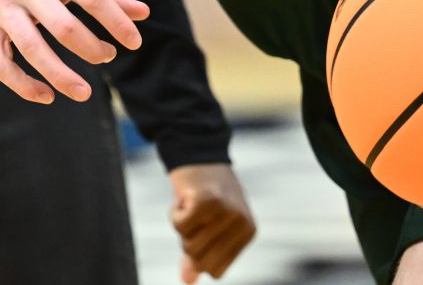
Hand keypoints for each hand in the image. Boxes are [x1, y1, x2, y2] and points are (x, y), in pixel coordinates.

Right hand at [0, 0, 149, 103]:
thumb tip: (143, 15)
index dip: (117, 22)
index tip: (134, 42)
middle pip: (63, 27)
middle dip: (92, 49)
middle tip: (108, 56)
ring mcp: (2, 6)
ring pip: (31, 48)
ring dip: (60, 76)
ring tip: (84, 92)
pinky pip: (0, 64)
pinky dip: (23, 85)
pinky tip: (47, 95)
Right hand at [167, 162, 254, 281]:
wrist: (197, 151)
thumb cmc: (202, 194)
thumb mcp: (205, 227)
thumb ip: (198, 255)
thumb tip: (188, 281)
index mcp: (247, 232)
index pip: (216, 271)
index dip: (200, 254)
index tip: (203, 228)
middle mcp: (241, 223)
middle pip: (201, 261)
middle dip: (189, 241)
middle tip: (195, 214)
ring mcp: (226, 212)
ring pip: (189, 245)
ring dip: (182, 226)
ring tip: (191, 204)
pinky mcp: (208, 201)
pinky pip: (180, 226)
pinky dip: (175, 213)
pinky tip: (186, 196)